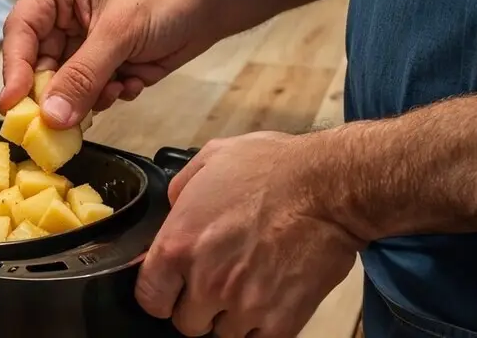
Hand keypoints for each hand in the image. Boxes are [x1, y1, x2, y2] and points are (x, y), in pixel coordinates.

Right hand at [0, 0, 215, 126]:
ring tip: (117, 86)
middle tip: (65, 124)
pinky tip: (133, 80)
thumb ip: (82, 76)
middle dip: (57, 94)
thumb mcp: (119, 33)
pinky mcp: (103, 63)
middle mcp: (61, 14)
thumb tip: (50, 119)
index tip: (14, 108)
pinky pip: (90, 93)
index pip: (20, 33)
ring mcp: (82, 41)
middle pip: (37, 66)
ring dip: (89, 96)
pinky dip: (109, 94)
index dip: (14, 71)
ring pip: (64, 86)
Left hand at [136, 132, 358, 337]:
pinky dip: (261, 326)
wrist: (326, 186)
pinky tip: (271, 296)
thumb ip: (181, 189)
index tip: (175, 285)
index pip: (149, 298)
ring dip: (233, 316)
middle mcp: (205, 282)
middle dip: (200, 303)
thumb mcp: (213, 157)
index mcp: (180, 244)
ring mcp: (242, 307)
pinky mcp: (278, 324)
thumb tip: (173, 211)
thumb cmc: (272, 167)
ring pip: (223, 335)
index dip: (162, 291)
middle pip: (186, 323)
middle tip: (222, 278)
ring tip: (252, 282)